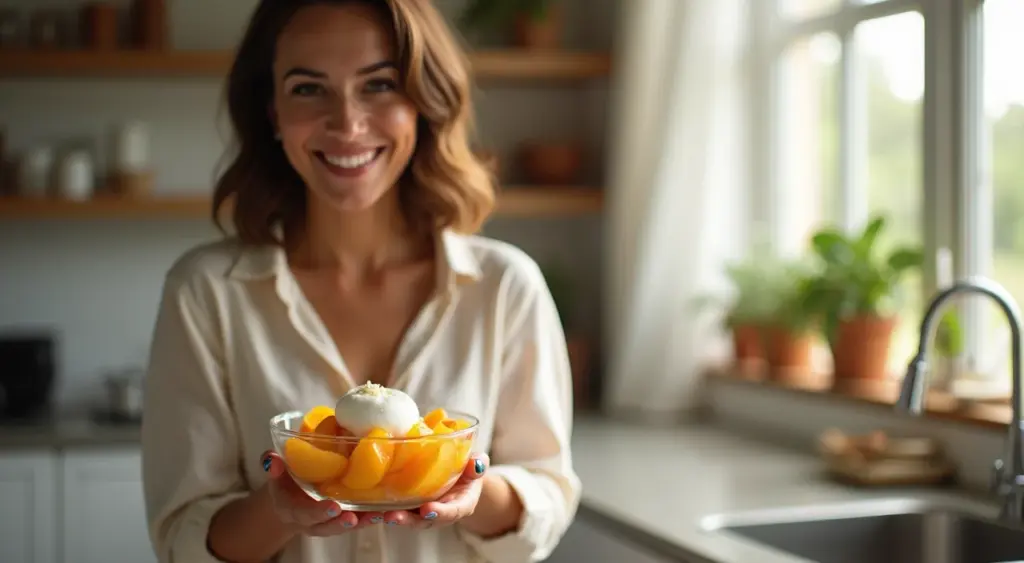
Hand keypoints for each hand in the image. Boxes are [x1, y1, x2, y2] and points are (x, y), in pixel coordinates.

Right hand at [260, 450, 370, 535]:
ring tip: (378, 515)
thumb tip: (271, 460)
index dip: (318, 513)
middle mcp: (313, 521)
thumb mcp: (275, 473)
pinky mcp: (345, 515)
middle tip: (353, 517)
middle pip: (328, 527)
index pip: (305, 514)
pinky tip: (387, 510)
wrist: (291, 496)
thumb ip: (272, 467)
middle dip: (341, 523)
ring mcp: (330, 521)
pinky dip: (372, 516)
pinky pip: (360, 519)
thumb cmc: (285, 481)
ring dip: (363, 522)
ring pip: (347, 525)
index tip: (332, 507)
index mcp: (293, 510)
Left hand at [359, 453, 490, 527]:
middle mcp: (441, 513)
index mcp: (460, 505)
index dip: (440, 513)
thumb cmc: (468, 470)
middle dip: (410, 520)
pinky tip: (371, 506)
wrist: (460, 475)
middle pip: (425, 521)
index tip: (427, 510)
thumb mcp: (475, 466)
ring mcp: (424, 511)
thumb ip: (477, 466)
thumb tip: (475, 464)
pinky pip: (398, 509)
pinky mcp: (410, 506)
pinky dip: (384, 509)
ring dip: (395, 517)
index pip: (452, 512)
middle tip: (394, 516)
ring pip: (409, 518)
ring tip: (381, 514)